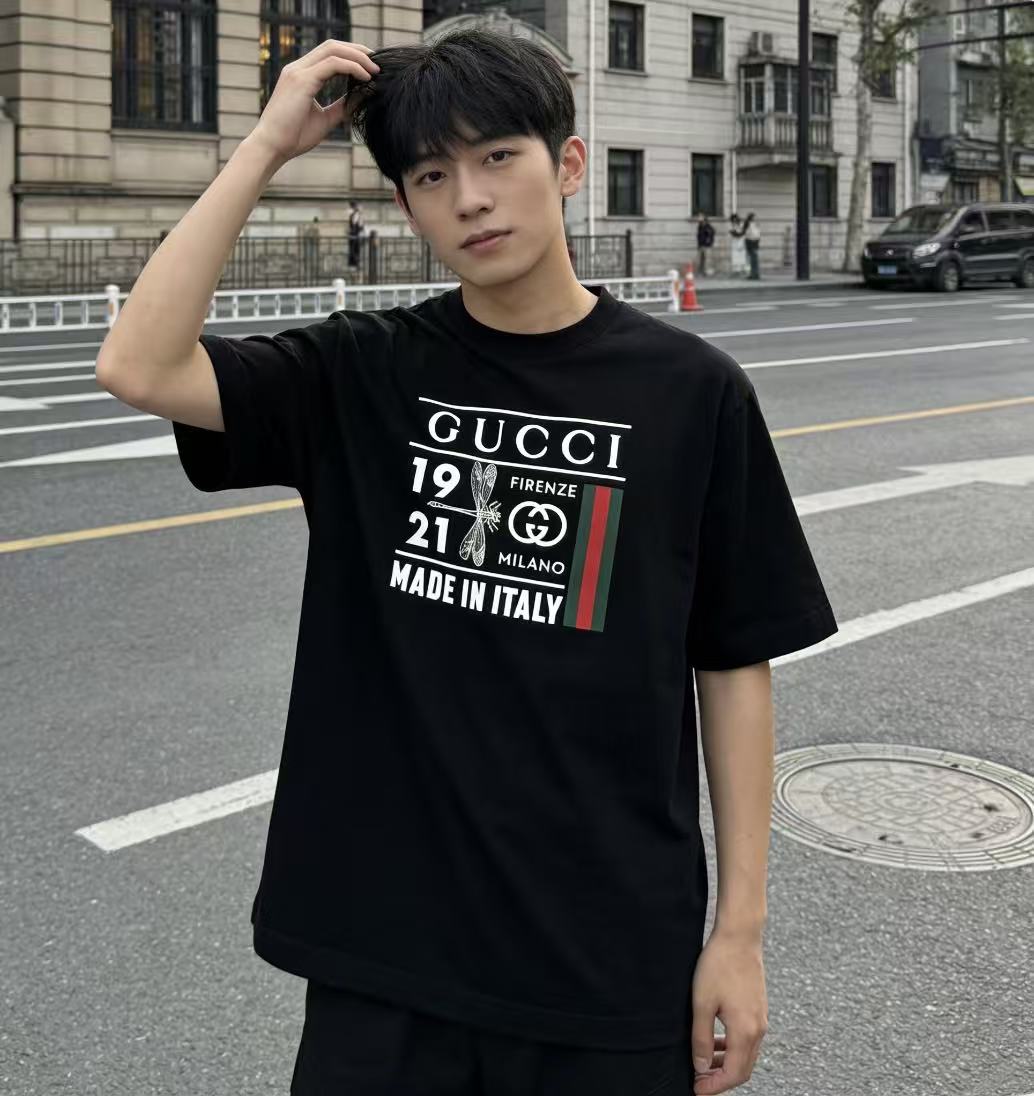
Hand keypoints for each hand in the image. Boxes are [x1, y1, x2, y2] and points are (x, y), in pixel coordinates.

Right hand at [248, 38, 379, 166]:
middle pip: (332, 46)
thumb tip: (364, 97)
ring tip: (376, 70)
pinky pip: (332, 64)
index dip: (352, 56)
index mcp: (301, 75)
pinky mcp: (301, 80)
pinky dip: (352, 67)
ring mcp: (298, 71)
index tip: (371, 68)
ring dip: (358, 57)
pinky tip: (366, 77)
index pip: (329, 54)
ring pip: (333, 50)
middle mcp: (298, 68)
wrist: (272, 147)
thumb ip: (343, 106)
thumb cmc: (294, 137)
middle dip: (358, 50)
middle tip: (378, 63)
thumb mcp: (325, 119)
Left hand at [690, 929, 768, 1093]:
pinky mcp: (758, 1008)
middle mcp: (758, 1029)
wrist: (739, 936)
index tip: (697, 1089)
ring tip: (704, 1062)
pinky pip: (748, 1038)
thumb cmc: (719, 965)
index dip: (714, 1086)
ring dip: (727, 1064)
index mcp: (745, 1031)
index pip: (734, 1074)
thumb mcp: (702, 1003)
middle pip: (743, 1069)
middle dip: (721, 1079)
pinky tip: (716, 1040)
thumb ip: (701, 1038)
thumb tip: (701, 1066)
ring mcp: (761, 1019)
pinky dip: (733, 1048)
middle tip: (699, 1080)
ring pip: (746, 1054)